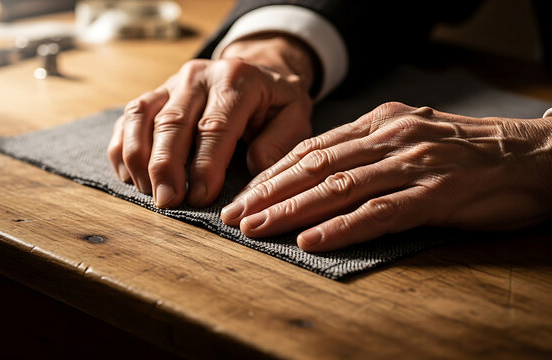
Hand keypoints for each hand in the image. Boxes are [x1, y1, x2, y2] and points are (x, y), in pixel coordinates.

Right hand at [107, 34, 317, 207]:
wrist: (256, 69)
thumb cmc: (275, 102)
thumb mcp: (295, 115)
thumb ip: (279, 142)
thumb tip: (254, 168)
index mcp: (236, 81)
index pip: (214, 126)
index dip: (204, 165)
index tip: (199, 197)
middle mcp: (198, 76)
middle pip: (172, 122)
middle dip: (166, 166)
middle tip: (166, 202)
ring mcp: (171, 82)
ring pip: (142, 116)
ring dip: (139, 157)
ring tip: (146, 191)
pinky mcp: (155, 93)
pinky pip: (129, 117)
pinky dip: (123, 146)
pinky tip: (128, 175)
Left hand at [221, 102, 551, 250]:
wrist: (531, 155)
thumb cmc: (465, 152)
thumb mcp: (409, 137)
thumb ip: (366, 150)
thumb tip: (319, 172)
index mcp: (379, 123)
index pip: (311, 149)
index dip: (272, 174)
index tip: (242, 196)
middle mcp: (390, 138)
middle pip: (315, 166)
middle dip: (269, 193)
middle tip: (235, 215)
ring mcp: (413, 164)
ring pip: (339, 187)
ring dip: (292, 209)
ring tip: (259, 228)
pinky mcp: (436, 194)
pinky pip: (381, 212)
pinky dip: (343, 226)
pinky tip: (313, 239)